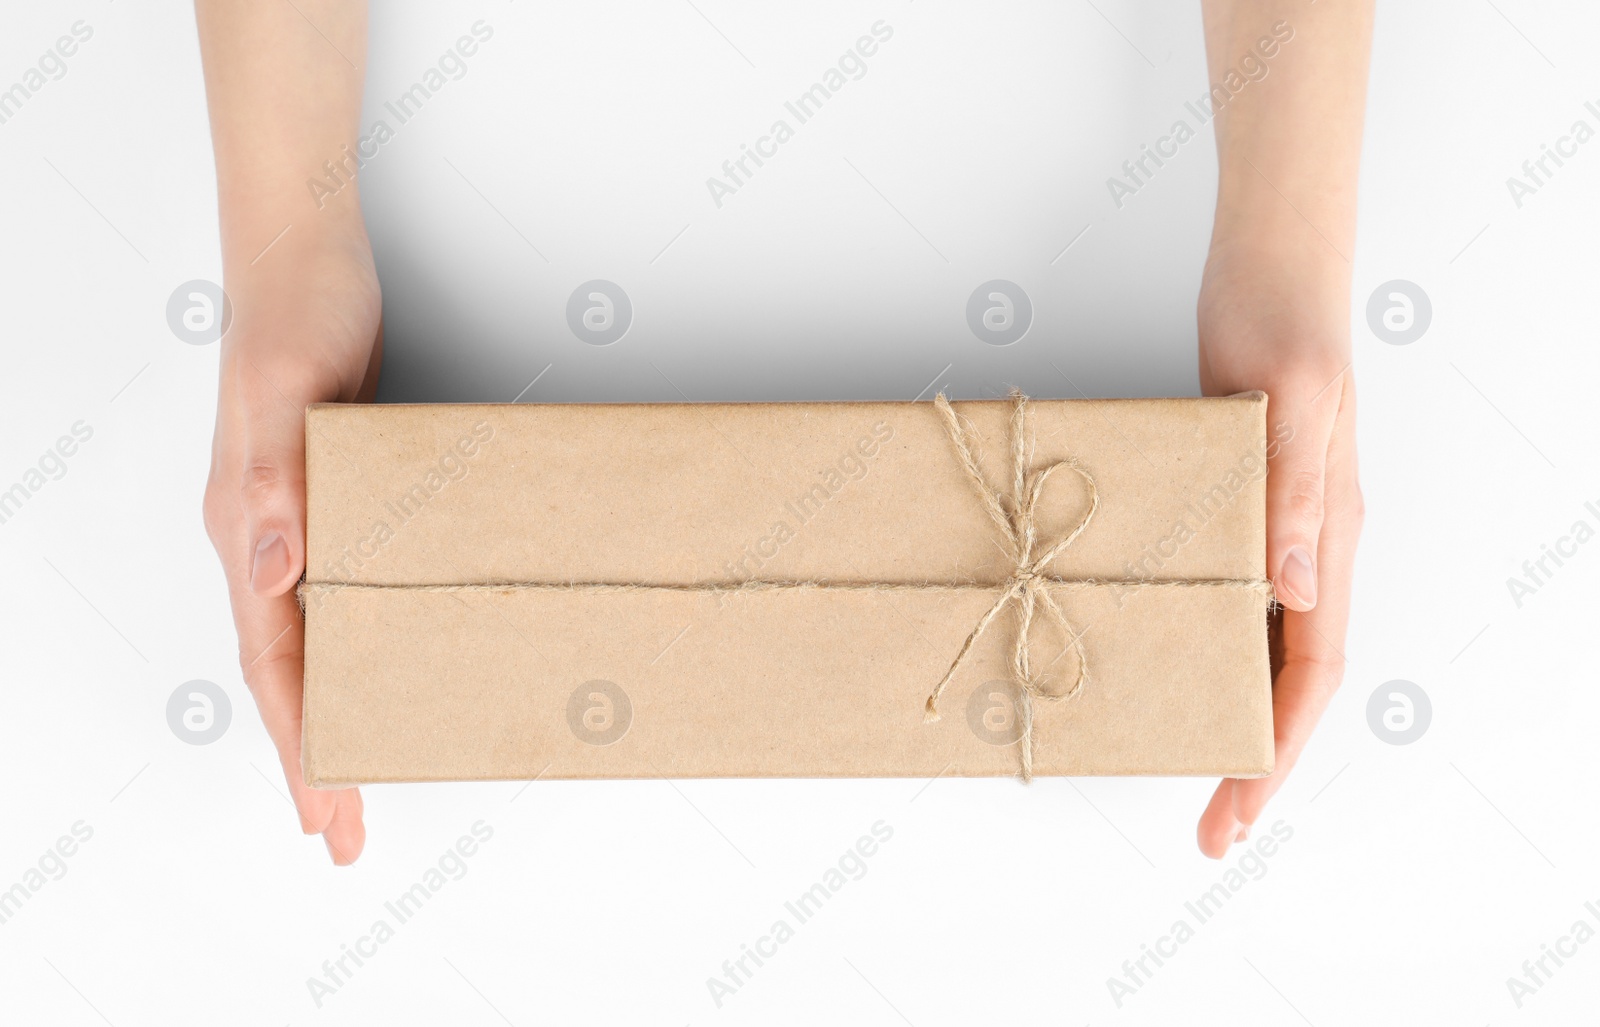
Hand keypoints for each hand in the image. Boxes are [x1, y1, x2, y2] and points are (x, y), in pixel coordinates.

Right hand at [201, 219, 382, 864]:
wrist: (303, 258)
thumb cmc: (296, 314)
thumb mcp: (291, 387)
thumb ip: (277, 478)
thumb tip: (273, 570)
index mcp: (248, 529)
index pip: (275, 661)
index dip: (303, 741)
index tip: (328, 809)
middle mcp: (259, 539)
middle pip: (283, 672)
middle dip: (310, 758)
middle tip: (339, 833)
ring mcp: (288, 523)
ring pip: (302, 643)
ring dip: (324, 716)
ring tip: (349, 776)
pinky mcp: (320, 500)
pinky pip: (327, 598)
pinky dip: (342, 651)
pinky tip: (371, 665)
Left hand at [1193, 239, 1363, 857]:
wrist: (1268, 265)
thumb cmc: (1286, 324)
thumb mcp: (1293, 404)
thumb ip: (1292, 497)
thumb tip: (1297, 592)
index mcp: (1330, 538)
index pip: (1312, 672)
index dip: (1277, 750)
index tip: (1237, 809)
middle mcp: (1305, 547)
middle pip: (1284, 677)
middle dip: (1251, 757)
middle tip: (1209, 824)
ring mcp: (1269, 529)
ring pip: (1254, 644)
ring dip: (1222, 708)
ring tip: (1178, 763)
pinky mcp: (1232, 503)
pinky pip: (1222, 593)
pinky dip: (1198, 640)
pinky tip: (1157, 659)